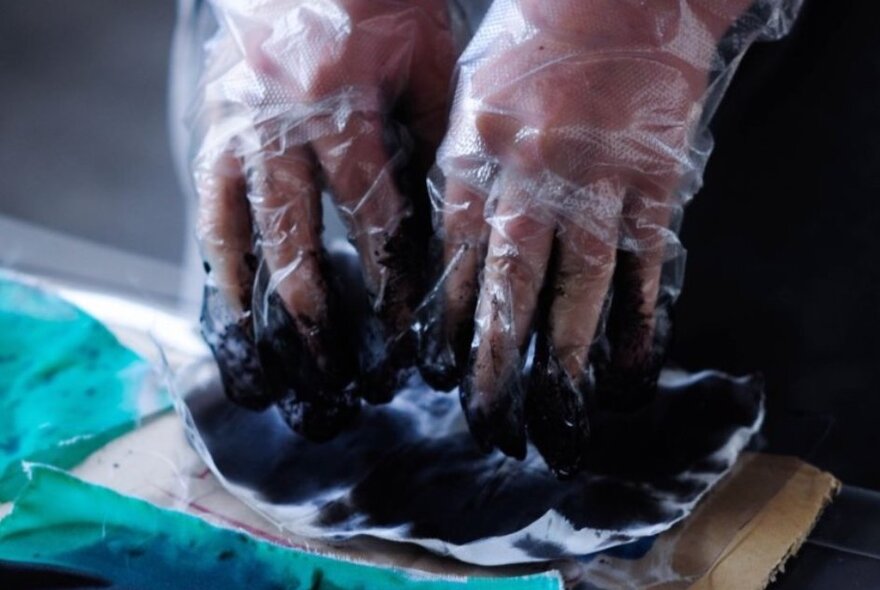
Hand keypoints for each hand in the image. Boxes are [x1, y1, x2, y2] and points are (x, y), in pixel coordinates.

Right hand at [192, 0, 456, 438]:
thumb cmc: (384, 9)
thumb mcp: (425, 69)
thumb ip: (430, 147)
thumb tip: (439, 228)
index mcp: (341, 110)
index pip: (373, 220)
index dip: (390, 285)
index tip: (404, 339)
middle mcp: (278, 129)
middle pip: (298, 244)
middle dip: (320, 320)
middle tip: (338, 377)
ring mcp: (235, 133)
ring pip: (241, 239)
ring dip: (260, 312)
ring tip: (275, 372)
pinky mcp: (208, 133)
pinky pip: (209, 215)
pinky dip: (222, 271)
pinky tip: (232, 317)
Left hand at [420, 0, 795, 474]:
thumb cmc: (533, 37)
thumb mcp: (471, 90)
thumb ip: (458, 163)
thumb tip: (449, 242)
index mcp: (475, 145)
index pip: (453, 248)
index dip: (447, 310)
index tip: (440, 361)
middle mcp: (531, 168)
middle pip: (510, 274)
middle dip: (496, 348)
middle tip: (487, 406)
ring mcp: (597, 174)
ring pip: (579, 277)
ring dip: (566, 347)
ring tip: (555, 400)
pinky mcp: (654, 176)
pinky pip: (646, 255)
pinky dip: (640, 313)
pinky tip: (631, 360)